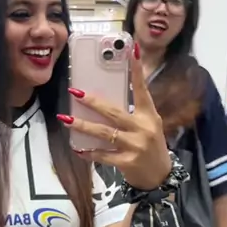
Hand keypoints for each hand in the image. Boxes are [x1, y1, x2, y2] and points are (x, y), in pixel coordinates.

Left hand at [59, 43, 170, 189]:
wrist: (160, 175)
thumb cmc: (150, 145)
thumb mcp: (148, 124)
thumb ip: (132, 111)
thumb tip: (106, 96)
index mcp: (149, 114)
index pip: (142, 89)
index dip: (137, 70)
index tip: (131, 51)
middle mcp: (143, 128)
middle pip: (114, 112)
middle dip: (93, 102)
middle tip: (75, 92)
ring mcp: (135, 146)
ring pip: (104, 133)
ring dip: (84, 126)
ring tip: (66, 119)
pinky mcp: (127, 162)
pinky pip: (104, 156)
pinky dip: (90, 153)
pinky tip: (78, 149)